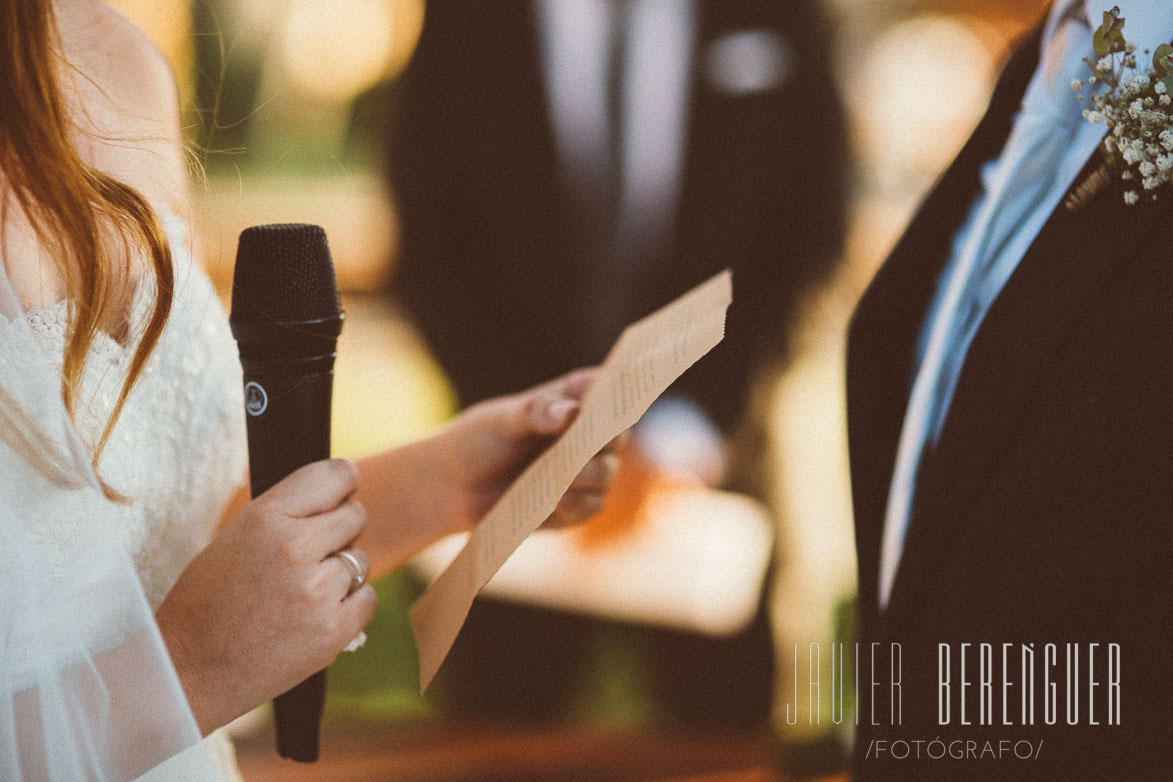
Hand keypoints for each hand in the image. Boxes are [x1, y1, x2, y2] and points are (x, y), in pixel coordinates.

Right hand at [156, 459, 375, 734]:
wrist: (188, 672)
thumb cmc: (206, 603)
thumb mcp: (234, 539)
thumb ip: (287, 515)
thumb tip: (341, 496)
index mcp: (265, 517)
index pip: (337, 476)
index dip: (343, 485)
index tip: (341, 494)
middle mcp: (296, 547)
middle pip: (356, 516)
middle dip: (339, 531)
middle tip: (310, 555)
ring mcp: (318, 590)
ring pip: (360, 560)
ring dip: (340, 574)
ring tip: (298, 594)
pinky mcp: (334, 630)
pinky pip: (367, 598)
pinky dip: (349, 607)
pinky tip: (313, 616)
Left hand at [439, 368, 623, 531]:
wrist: (456, 486)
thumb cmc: (480, 440)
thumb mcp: (502, 420)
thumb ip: (536, 412)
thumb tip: (571, 412)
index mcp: (573, 399)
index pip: (608, 388)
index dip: (616, 393)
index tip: (607, 401)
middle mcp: (587, 434)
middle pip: (616, 435)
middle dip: (602, 442)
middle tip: (582, 448)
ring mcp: (585, 470)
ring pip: (606, 473)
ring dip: (587, 476)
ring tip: (562, 478)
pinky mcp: (576, 504)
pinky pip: (590, 506)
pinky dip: (575, 504)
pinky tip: (555, 501)